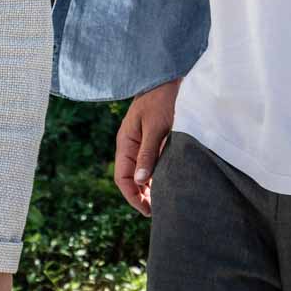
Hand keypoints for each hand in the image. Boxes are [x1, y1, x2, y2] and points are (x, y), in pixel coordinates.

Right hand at [113, 79, 179, 215]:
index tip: (147, 210)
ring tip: (162, 201)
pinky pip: (149, 163)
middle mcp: (129, 145)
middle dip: (140, 196)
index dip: (133, 196)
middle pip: (130, 178)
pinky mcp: (151, 140)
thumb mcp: (156, 127)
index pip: (123, 178)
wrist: (166, 78)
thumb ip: (148, 153)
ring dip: (148, 187)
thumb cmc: (161, 101)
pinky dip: (155, 175)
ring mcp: (139, 143)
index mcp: (125, 143)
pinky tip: (167, 182)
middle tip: (157, 211)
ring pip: (139, 172)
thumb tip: (140, 181)